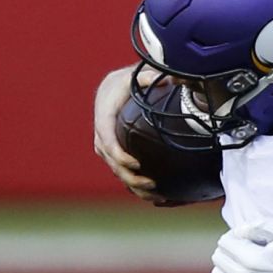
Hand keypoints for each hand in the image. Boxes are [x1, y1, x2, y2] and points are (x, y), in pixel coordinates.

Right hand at [92, 65, 160, 201]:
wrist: (113, 89)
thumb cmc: (127, 83)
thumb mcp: (136, 77)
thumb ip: (149, 77)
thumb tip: (170, 78)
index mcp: (105, 118)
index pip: (107, 140)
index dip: (119, 155)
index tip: (136, 164)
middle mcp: (102, 136)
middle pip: (112, 162)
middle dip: (130, 177)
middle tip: (152, 185)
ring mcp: (107, 148)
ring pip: (117, 172)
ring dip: (135, 186)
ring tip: (158, 196)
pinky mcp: (114, 155)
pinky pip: (123, 173)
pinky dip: (136, 186)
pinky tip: (156, 196)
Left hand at [210, 224, 272, 272]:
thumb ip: (261, 226)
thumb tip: (241, 231)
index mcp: (255, 261)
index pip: (226, 242)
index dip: (236, 237)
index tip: (249, 239)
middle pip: (219, 258)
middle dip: (230, 251)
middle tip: (246, 252)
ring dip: (227, 268)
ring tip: (244, 266)